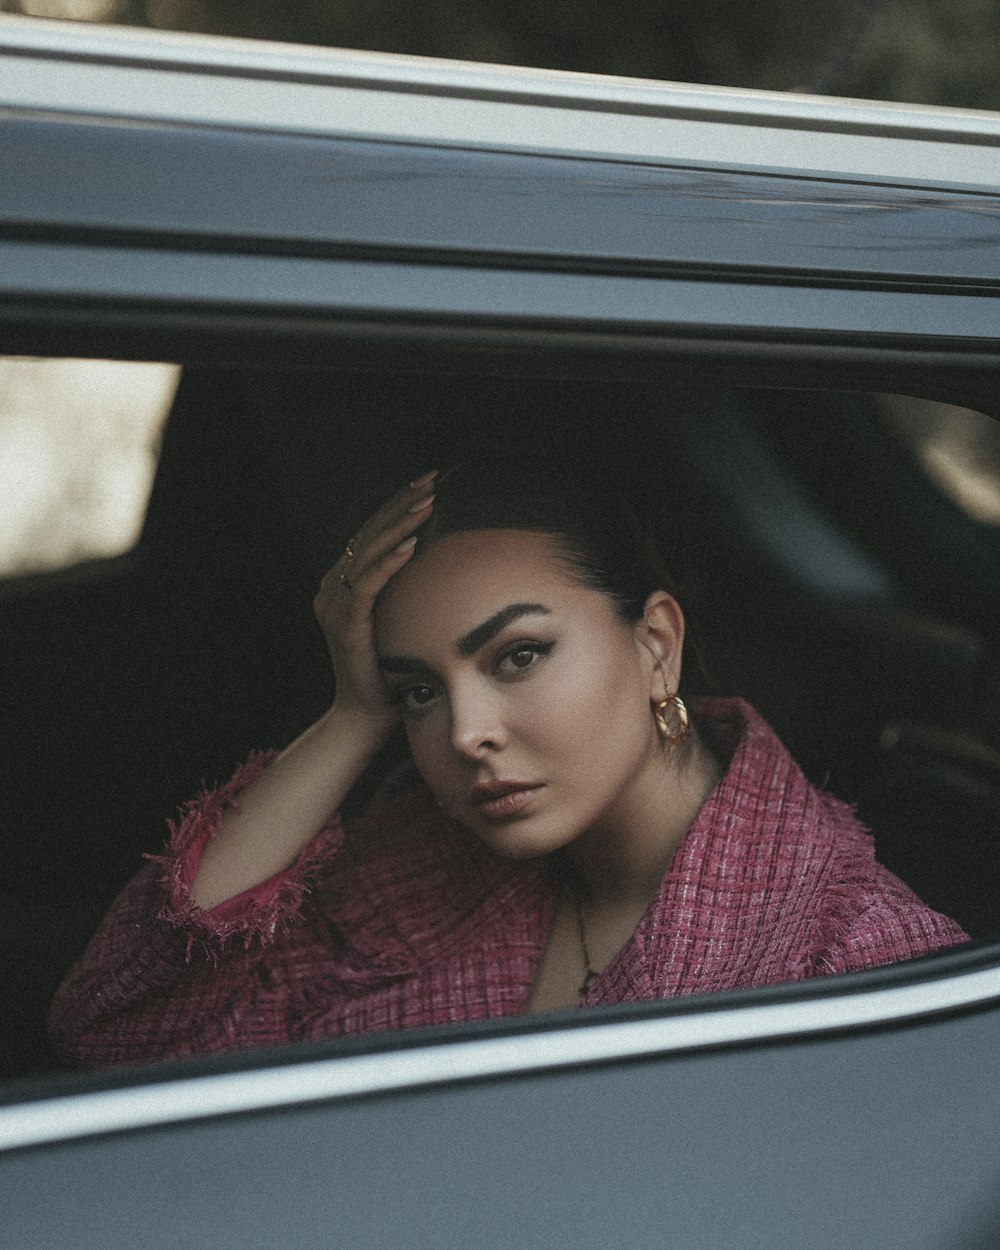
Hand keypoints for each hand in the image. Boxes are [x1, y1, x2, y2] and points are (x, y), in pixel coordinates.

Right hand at [313, 471, 436, 720]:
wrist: (366, 715)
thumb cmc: (390, 670)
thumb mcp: (401, 619)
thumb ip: (409, 590)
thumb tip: (444, 560)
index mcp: (344, 584)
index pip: (373, 533)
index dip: (398, 506)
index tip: (428, 483)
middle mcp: (333, 589)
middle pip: (368, 534)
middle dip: (401, 505)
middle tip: (431, 481)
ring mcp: (334, 606)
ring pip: (367, 553)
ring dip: (399, 526)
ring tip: (427, 505)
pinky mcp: (344, 626)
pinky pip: (366, 586)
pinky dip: (389, 563)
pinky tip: (413, 544)